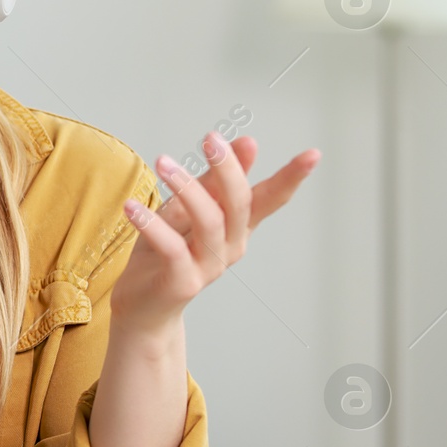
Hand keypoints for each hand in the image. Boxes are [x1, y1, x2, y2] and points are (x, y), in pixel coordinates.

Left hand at [111, 132, 320, 333]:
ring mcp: (209, 267)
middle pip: (239, 203)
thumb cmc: (163, 254)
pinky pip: (172, 248)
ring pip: (208, 221)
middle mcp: (230, 246)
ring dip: (186, 188)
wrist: (142, 307)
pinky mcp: (183, 283)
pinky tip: (132, 207)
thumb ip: (213, 181)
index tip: (314, 154)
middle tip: (211, 139)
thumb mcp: (186, 211)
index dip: (291, 178)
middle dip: (228, 169)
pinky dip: (152, 224)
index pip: (270, 199)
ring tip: (163, 162)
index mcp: (236, 227)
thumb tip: (248, 142)